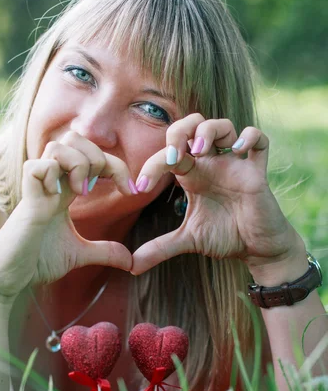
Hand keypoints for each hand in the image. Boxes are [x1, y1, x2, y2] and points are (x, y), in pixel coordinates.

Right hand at [0, 132, 134, 300]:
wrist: (9, 278)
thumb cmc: (36, 261)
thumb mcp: (78, 254)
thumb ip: (104, 252)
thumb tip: (130, 261)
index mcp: (65, 189)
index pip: (93, 156)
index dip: (117, 166)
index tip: (132, 191)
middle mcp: (52, 182)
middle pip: (74, 137)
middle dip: (97, 156)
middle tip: (101, 187)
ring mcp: (38, 189)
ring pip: (57, 145)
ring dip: (78, 164)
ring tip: (80, 192)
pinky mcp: (26, 201)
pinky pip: (36, 166)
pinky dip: (51, 176)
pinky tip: (56, 198)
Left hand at [131, 114, 300, 275]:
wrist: (257, 249)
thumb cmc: (225, 236)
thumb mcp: (188, 240)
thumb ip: (159, 248)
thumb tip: (131, 266)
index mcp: (192, 175)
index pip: (169, 155)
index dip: (151, 165)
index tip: (140, 187)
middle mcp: (212, 165)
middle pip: (194, 125)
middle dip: (180, 130)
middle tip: (174, 154)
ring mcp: (235, 166)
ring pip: (224, 126)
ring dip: (210, 130)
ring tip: (201, 149)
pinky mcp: (258, 173)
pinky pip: (260, 141)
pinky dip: (249, 138)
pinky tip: (237, 151)